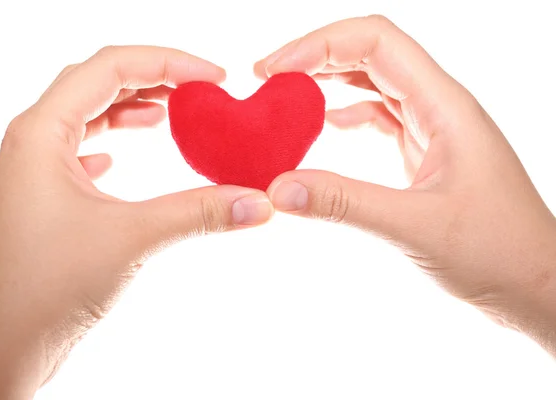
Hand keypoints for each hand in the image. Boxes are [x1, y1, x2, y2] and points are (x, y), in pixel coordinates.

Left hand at [0, 46, 273, 398]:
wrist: (0, 345)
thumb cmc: (44, 288)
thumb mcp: (132, 239)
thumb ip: (198, 213)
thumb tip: (258, 201)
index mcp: (42, 132)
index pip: (109, 67)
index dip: (167, 62)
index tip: (213, 78)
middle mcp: (34, 140)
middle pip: (98, 82)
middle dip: (153, 78)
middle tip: (200, 91)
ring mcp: (36, 169)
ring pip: (88, 115)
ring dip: (131, 106)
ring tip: (172, 112)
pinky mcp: (44, 196)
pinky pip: (79, 148)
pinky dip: (111, 140)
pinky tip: (123, 154)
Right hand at [255, 16, 555, 354]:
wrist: (535, 285)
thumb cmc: (499, 254)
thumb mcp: (416, 227)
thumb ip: (344, 204)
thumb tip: (279, 188)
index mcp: (445, 107)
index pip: (377, 43)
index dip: (320, 45)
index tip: (275, 70)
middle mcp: (439, 108)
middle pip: (372, 53)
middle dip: (316, 57)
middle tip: (267, 77)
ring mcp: (433, 129)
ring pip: (375, 82)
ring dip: (330, 81)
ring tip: (287, 94)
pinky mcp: (425, 153)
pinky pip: (381, 116)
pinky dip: (348, 113)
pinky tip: (327, 124)